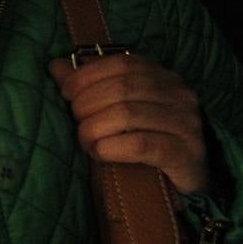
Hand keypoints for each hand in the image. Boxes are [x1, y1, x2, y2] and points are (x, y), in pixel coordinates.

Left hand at [50, 53, 208, 193]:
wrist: (186, 180)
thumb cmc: (147, 139)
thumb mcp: (120, 108)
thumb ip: (90, 85)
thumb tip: (56, 66)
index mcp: (162, 77)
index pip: (121, 63)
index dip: (87, 75)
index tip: (66, 93)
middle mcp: (178, 94)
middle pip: (121, 88)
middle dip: (87, 104)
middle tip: (76, 122)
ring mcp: (185, 123)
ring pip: (128, 114)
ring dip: (95, 128)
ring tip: (86, 141)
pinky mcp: (185, 153)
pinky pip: (141, 145)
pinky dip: (112, 147)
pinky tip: (100, 152)